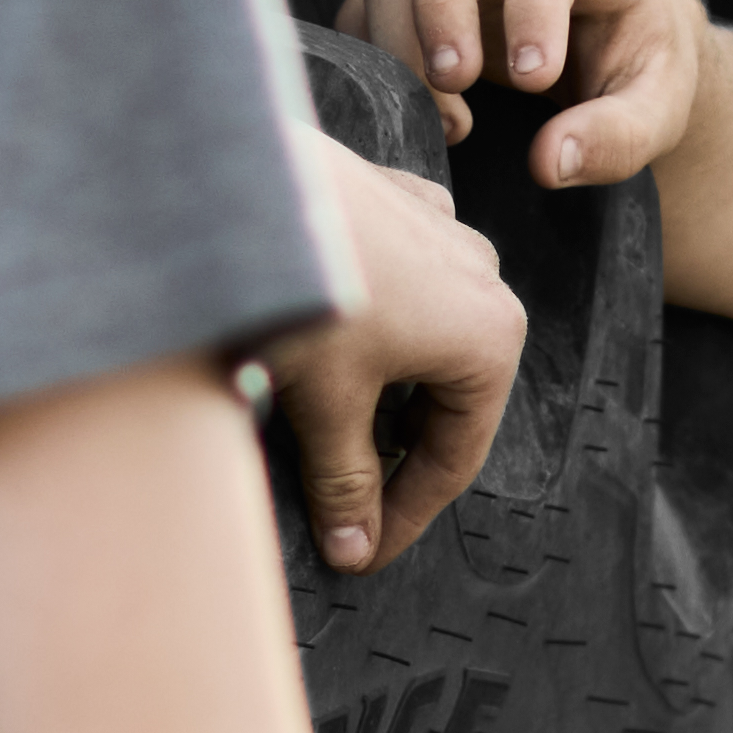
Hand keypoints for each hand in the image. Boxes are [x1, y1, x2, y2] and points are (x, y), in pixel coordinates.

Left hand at [257, 158, 519, 574]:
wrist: (242, 176)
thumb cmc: (299, 283)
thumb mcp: (323, 402)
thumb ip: (344, 480)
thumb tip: (354, 544)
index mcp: (490, 337)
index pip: (454, 458)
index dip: (403, 519)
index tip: (360, 556)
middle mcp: (483, 280)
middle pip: (442, 400)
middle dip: (389, 457)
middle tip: (340, 509)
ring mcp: (442, 235)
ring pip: (417, 345)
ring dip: (375, 396)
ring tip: (320, 436)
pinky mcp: (396, 205)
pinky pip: (395, 291)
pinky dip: (363, 336)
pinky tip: (315, 354)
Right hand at [334, 0, 713, 191]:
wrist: (612, 42)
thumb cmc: (636, 66)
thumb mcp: (656, 108)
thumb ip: (616, 137)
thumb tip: (549, 162)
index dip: (533, 4)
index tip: (531, 80)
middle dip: (443, 0)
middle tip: (455, 81)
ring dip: (402, 41)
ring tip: (451, 123)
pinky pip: (367, 2)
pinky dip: (373, 57)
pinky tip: (417, 111)